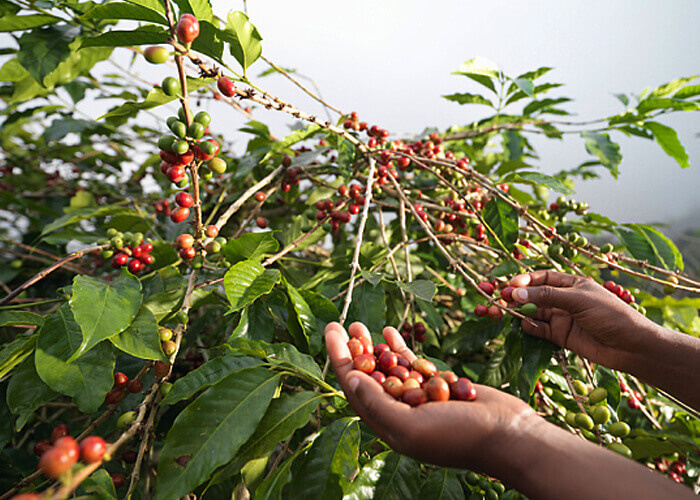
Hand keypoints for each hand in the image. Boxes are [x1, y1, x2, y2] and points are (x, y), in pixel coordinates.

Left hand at [324, 321, 535, 470]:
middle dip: (352, 351)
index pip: (354, 389)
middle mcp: (399, 412)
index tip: (331, 332)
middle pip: (367, 376)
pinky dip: (399, 349)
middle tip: (341, 324)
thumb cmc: (461, 436)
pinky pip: (411, 364)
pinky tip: (390, 331)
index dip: (339, 360)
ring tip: (361, 324)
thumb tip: (352, 381)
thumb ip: (379, 406)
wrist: (508, 435)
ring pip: (387, 368)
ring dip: (373, 346)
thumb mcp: (413, 426)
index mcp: (388, 426)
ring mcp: (418, 398)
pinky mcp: (437, 386)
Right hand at [509, 270, 657, 371]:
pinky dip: (530, 327)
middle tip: (500, 300)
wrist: (632, 347)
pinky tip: (526, 326)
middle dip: (516, 297)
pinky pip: (539, 330)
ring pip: (533, 312)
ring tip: (505, 313)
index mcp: (572, 284)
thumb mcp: (578, 300)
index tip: (510, 285)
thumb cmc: (611, 315)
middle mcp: (564, 300)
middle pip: (534, 295)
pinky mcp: (560, 336)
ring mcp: (562, 318)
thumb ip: (546, 296)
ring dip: (519, 312)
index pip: (542, 278)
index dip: (525, 280)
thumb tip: (516, 292)